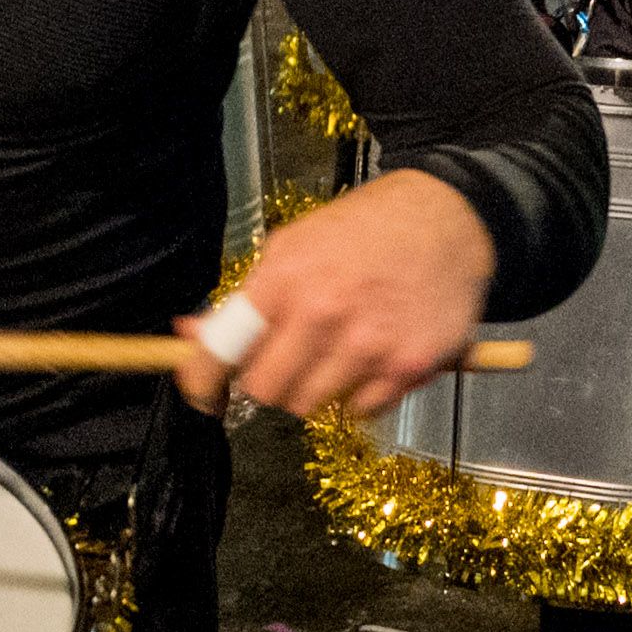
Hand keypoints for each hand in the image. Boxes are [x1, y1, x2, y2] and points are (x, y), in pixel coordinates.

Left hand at [177, 169, 493, 419]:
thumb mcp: (291, 248)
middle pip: (266, 391)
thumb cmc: (361, 232)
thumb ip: (244, 299)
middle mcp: (324, 312)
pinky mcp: (409, 366)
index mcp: (285, 278)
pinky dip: (359, 396)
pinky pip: (360, 411)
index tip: (201, 394)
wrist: (444, 219)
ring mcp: (369, 344)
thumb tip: (187, 334)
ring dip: (315, 389)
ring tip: (335, 352)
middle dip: (268, 383)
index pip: (224, 349)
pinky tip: (370, 359)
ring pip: (312, 406)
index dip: (202, 380)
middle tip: (285, 363)